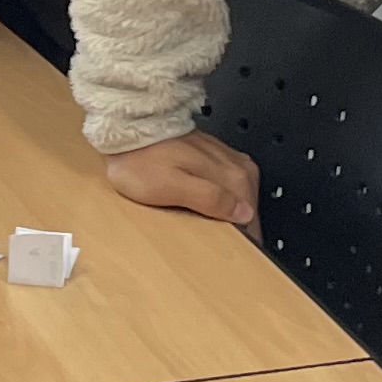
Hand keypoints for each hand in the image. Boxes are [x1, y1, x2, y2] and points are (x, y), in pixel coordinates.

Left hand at [104, 129, 260, 236]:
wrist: (129, 132)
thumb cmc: (142, 160)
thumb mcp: (172, 187)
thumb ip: (210, 200)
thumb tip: (242, 214)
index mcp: (233, 176)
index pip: (252, 220)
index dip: (239, 240)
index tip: (222, 249)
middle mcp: (236, 167)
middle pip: (248, 211)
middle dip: (232, 228)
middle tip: (205, 236)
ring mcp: (227, 161)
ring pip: (239, 200)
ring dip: (224, 215)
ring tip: (199, 220)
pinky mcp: (215, 159)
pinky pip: (227, 188)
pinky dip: (217, 200)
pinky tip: (199, 204)